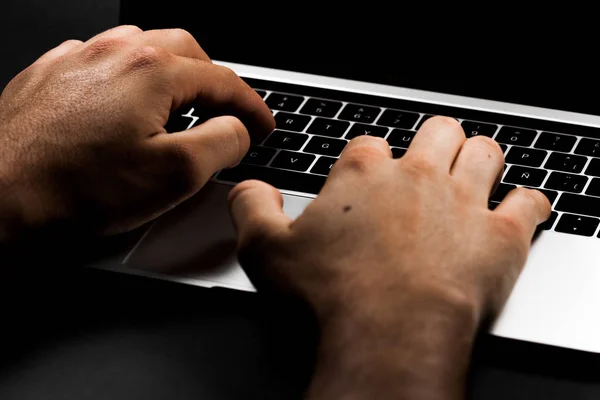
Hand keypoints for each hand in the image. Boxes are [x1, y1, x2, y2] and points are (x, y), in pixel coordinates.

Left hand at [0, 25, 273, 242]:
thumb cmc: (76, 189)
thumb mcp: (176, 175)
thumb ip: (224, 143)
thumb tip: (238, 129)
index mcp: (151, 72)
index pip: (223, 81)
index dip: (253, 106)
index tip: (263, 126)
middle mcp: (113, 53)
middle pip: (185, 51)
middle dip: (213, 80)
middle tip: (223, 112)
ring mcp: (77, 59)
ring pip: (142, 48)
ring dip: (171, 74)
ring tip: (177, 108)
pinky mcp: (50, 75)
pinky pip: (102, 61)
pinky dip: (128, 78)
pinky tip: (123, 107)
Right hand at [228, 117, 549, 398]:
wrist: (389, 333)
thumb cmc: (331, 296)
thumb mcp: (265, 251)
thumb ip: (251, 209)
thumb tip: (248, 189)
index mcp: (363, 174)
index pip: (369, 144)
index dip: (369, 159)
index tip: (367, 177)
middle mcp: (417, 177)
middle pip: (437, 133)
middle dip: (434, 143)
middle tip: (429, 163)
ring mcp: (464, 202)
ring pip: (484, 153)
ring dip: (479, 159)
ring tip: (472, 172)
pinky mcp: (501, 236)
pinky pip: (528, 202)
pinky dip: (526, 203)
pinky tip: (517, 209)